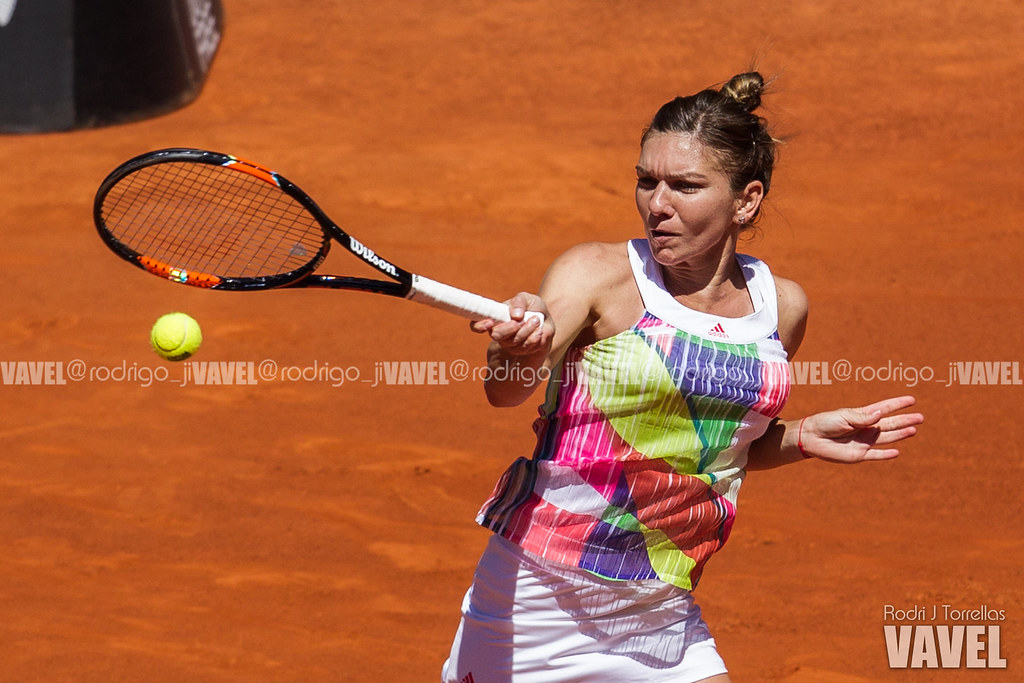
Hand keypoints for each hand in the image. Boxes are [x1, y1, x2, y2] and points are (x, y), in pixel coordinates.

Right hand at [470, 292, 552, 357]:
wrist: (547, 322)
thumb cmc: (533, 308)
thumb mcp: (527, 298)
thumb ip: (519, 301)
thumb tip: (515, 315)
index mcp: (495, 317)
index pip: (476, 324)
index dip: (479, 326)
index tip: (489, 323)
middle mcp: (498, 332)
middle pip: (496, 335)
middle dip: (510, 328)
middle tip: (521, 320)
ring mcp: (509, 343)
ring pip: (513, 342)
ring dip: (526, 330)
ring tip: (536, 320)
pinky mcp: (521, 351)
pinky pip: (524, 348)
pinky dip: (534, 339)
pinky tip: (539, 332)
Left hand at [798, 395, 923, 462]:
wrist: (811, 438)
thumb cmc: (826, 423)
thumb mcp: (844, 416)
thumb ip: (862, 417)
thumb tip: (881, 413)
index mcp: (862, 415)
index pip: (884, 408)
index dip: (898, 404)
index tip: (912, 400)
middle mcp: (866, 428)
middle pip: (890, 424)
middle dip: (905, 420)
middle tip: (920, 417)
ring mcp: (864, 441)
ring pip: (887, 438)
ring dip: (900, 435)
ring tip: (914, 430)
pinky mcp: (859, 455)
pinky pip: (876, 455)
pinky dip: (886, 455)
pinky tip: (897, 452)